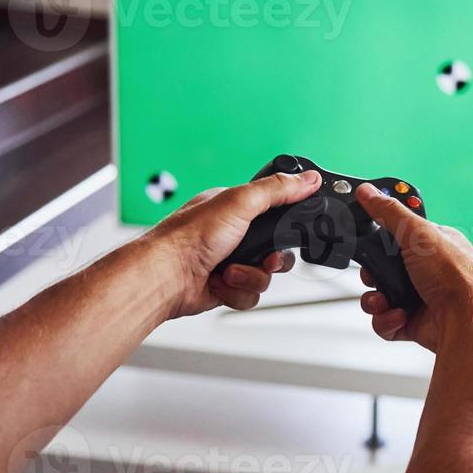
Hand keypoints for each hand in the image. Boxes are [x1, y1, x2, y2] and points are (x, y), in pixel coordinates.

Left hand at [142, 169, 319, 318]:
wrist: (165, 278)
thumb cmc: (187, 238)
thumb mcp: (240, 202)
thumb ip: (277, 190)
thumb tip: (308, 179)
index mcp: (234, 208)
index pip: (275, 212)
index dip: (285, 224)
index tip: (287, 231)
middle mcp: (232, 235)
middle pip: (276, 249)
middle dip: (271, 259)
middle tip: (263, 257)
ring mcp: (229, 261)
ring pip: (266, 275)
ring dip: (251, 277)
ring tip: (229, 271)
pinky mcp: (226, 286)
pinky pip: (251, 294)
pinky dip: (238, 292)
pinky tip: (220, 283)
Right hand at [354, 183, 472, 353]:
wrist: (466, 324)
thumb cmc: (456, 277)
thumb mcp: (419, 234)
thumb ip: (390, 213)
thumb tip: (368, 193)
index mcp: (436, 243)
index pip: (402, 232)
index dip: (382, 233)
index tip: (367, 232)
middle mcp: (430, 270)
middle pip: (386, 266)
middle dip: (373, 273)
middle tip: (373, 274)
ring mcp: (422, 297)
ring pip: (382, 295)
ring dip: (375, 299)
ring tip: (383, 300)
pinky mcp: (416, 322)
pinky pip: (387, 320)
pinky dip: (387, 320)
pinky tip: (398, 316)